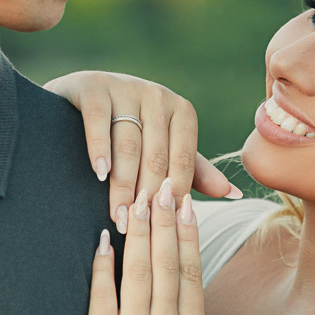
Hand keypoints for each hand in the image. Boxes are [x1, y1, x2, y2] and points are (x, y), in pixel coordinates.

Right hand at [43, 70, 240, 225]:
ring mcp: (126, 87)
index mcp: (182, 111)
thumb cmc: (129, 132)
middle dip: (147, 195)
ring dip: (122, 183)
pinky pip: (99, 122)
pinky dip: (100, 149)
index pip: (183, 161)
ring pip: (128, 144)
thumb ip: (194, 171)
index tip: (164, 229)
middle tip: (137, 229)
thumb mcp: (163, 151)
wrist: (81, 98)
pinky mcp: (94, 85)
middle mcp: (158, 95)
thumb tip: (233, 194)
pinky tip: (99, 174)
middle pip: (156, 156)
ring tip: (117, 214)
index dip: (174, 196)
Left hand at [73, 179, 203, 314]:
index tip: (185, 203)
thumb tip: (182, 261)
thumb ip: (184, 312)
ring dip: (136, 233)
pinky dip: (103, 264)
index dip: (187, 233)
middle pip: (166, 264)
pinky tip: (102, 240)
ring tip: (135, 202)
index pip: (190, 271)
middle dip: (163, 221)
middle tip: (161, 186)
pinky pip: (103, 294)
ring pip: (138, 273)